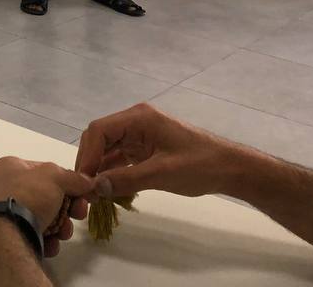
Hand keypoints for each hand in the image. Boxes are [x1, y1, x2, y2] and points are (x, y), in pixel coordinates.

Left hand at [0, 156, 96, 256]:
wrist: (7, 234)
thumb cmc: (28, 196)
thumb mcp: (55, 177)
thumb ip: (73, 178)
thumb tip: (88, 181)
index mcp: (10, 166)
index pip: (45, 171)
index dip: (66, 181)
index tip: (83, 193)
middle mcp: (5, 187)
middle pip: (46, 196)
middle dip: (67, 208)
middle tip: (78, 215)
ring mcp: (6, 212)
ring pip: (43, 217)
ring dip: (60, 226)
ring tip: (63, 233)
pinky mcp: (9, 235)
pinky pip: (33, 234)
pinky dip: (46, 240)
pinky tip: (51, 243)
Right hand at [75, 103, 247, 198]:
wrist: (229, 168)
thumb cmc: (199, 165)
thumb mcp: (162, 173)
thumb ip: (126, 179)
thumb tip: (95, 188)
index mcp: (139, 118)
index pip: (99, 130)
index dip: (87, 155)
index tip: (83, 181)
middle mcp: (135, 122)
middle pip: (100, 138)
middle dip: (90, 162)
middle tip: (85, 190)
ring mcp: (140, 134)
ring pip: (108, 149)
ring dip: (100, 169)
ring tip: (93, 194)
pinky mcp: (145, 148)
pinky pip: (121, 158)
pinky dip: (113, 172)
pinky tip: (109, 190)